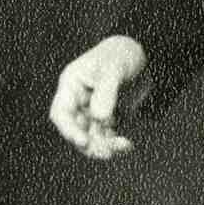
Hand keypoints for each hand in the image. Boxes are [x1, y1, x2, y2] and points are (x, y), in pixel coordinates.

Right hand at [49, 36, 146, 158]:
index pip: (61, 112)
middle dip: (88, 143)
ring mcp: (92, 109)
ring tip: (122, 146)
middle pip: (75, 129)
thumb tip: (99, 118)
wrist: (142, 52)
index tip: (83, 141)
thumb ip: (106, 92)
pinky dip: (115, 142)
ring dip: (103, 146)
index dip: (68, 130)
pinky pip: (106, 135)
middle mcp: (78, 99)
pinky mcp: (107, 116)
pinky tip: (127, 145)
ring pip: (91, 136)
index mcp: (71, 84)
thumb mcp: (114, 68)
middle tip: (106, 152)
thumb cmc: (122, 53)